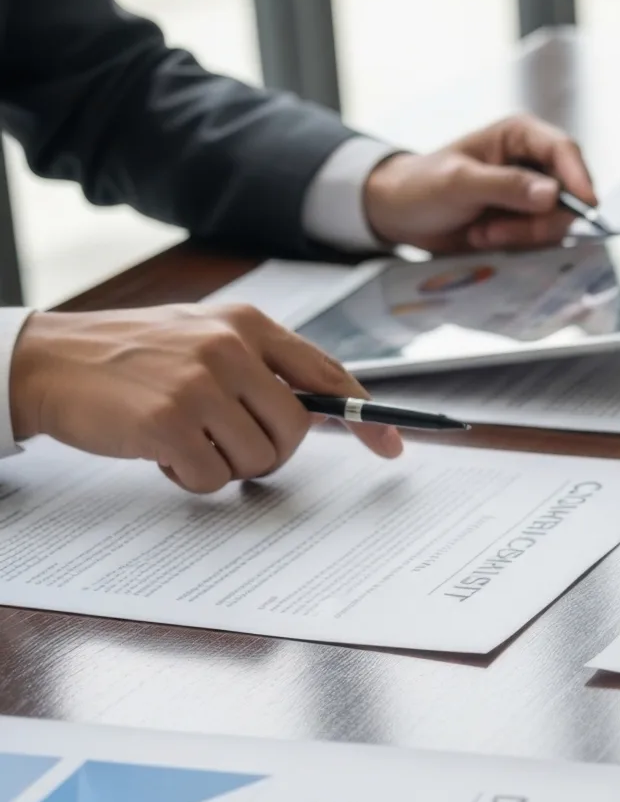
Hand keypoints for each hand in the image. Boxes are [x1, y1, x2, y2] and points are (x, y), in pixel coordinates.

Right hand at [9, 305, 402, 492]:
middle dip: (270, 451)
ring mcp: (199, 385)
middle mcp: (230, 348)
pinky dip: (193, 477)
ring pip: (260, 458)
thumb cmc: (130, 357)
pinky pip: (216, 478)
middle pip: (296, 428)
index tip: (391, 445)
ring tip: (185, 438)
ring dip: (227, 464)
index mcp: (247, 323)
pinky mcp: (169, 423)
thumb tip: (321, 405)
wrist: (47, 361)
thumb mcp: (201, 337)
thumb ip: (259, 364)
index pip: (326, 373)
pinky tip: (160, 452)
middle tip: (226, 444)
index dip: (364, 415)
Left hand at [364, 114, 595, 252]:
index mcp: (520, 136)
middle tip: (497, 231)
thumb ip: (506, 186)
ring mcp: (532, 194)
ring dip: (522, 236)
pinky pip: (544, 239)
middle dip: (538, 220)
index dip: (579, 178)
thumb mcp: (459, 182)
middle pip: (569, 194)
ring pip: (558, 222)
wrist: (400, 215)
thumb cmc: (421, 185)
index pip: (564, 151)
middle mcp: (533, 163)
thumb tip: (552, 194)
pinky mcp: (527, 221)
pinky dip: (517, 245)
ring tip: (482, 233)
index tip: (585, 207)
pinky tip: (485, 238)